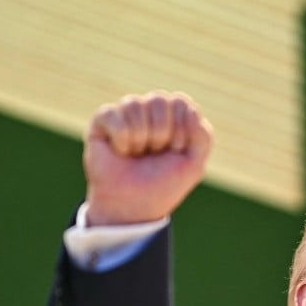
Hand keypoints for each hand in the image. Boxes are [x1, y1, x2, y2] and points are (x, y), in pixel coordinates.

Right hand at [82, 91, 213, 225]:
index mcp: (173, 116)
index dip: (180, 130)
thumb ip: (203, 136)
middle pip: (158, 99)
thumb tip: (190, 109)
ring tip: (136, 154)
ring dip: (140, 138)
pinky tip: (120, 151)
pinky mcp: (102, 121)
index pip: (180, 102)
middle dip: (160, 133)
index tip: (175, 151)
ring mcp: (125, 114)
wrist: (134, 206)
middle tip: (153, 154)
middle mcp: (149, 110)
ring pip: (134, 104)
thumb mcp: (194, 165)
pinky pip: (112, 114)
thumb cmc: (163, 185)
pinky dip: (121, 139)